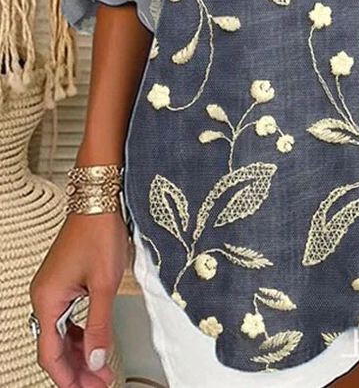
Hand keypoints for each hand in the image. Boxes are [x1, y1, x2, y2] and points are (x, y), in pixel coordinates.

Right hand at [29, 210, 130, 386]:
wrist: (100, 200)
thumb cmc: (99, 233)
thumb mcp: (104, 284)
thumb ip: (100, 326)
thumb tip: (98, 359)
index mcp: (47, 300)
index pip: (50, 354)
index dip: (69, 377)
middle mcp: (44, 296)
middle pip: (54, 347)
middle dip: (77, 369)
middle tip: (100, 383)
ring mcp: (52, 289)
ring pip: (61, 334)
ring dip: (80, 353)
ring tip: (101, 368)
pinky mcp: (63, 282)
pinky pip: (66, 318)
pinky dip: (80, 334)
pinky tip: (94, 343)